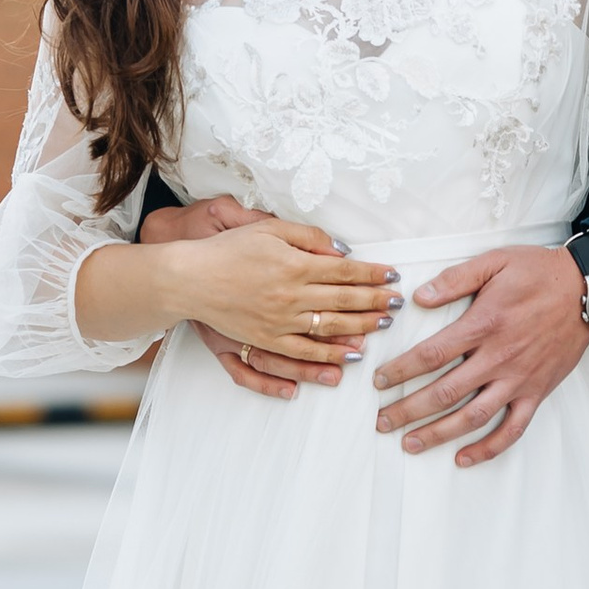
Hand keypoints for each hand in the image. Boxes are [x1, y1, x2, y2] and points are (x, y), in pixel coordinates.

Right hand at [148, 199, 396, 400]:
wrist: (191, 279)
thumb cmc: (229, 249)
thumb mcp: (270, 228)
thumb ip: (309, 237)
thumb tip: (341, 250)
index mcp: (294, 265)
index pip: (344, 271)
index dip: (372, 275)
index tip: (393, 276)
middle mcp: (290, 296)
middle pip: (343, 302)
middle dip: (374, 302)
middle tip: (397, 304)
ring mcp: (278, 323)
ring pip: (328, 330)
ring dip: (359, 330)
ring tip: (382, 328)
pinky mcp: (265, 340)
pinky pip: (302, 354)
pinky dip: (326, 358)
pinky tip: (345, 360)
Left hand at [373, 244, 588, 466]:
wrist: (587, 290)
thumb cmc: (539, 272)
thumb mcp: (495, 262)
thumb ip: (456, 279)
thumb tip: (420, 297)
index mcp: (484, 324)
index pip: (432, 354)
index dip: (401, 370)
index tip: (379, 381)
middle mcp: (499, 357)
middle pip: (445, 392)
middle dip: (408, 410)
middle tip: (382, 422)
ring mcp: (518, 379)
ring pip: (473, 416)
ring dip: (439, 434)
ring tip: (410, 444)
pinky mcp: (537, 392)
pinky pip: (512, 429)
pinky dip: (488, 448)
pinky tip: (464, 457)